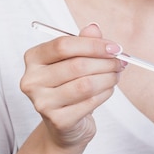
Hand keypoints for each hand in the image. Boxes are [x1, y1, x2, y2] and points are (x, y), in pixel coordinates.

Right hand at [21, 23, 124, 149]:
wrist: (64, 125)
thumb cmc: (69, 85)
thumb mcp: (74, 60)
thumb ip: (83, 42)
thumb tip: (94, 28)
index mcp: (34, 58)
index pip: (63, 45)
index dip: (93, 45)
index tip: (115, 47)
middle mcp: (32, 80)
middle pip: (76, 65)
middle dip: (105, 62)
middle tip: (121, 61)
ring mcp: (42, 102)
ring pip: (85, 84)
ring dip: (108, 78)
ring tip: (116, 74)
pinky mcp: (58, 121)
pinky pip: (90, 102)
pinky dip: (105, 93)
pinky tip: (108, 89)